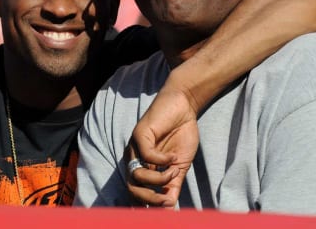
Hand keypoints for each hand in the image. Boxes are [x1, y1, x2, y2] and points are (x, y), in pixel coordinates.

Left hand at [126, 80, 199, 206]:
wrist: (184, 107)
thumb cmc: (181, 134)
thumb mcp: (179, 166)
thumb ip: (173, 185)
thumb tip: (171, 208)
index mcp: (143, 167)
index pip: (136, 192)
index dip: (149, 203)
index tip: (167, 205)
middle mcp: (134, 159)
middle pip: (131, 188)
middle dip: (150, 198)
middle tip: (168, 198)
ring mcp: (134, 147)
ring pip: (136, 175)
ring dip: (159, 178)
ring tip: (174, 170)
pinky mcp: (139, 134)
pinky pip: (146, 155)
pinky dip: (162, 160)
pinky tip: (172, 157)